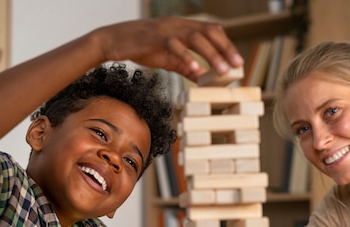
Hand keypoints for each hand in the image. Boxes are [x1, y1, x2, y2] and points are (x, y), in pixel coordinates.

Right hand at [97, 16, 243, 80]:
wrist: (112, 41)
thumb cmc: (141, 48)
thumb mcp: (168, 58)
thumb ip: (186, 66)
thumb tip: (204, 79)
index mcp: (183, 27)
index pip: (211, 30)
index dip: (226, 44)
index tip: (237, 61)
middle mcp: (178, 24)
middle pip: (208, 32)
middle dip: (225, 48)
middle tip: (237, 65)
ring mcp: (167, 29)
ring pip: (195, 37)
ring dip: (211, 54)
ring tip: (223, 70)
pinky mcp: (154, 37)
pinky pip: (174, 46)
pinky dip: (186, 58)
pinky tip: (195, 71)